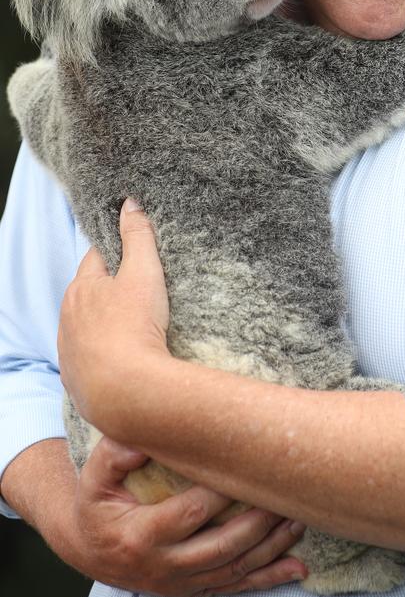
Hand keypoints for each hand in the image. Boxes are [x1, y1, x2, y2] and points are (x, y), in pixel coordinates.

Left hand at [58, 198, 170, 426]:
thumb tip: (130, 204)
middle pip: (91, 294)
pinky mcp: (77, 381)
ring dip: (107, 324)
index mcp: (80, 288)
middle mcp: (67, 318)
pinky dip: (105, 355)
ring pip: (88, 328)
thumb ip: (138, 236)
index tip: (136, 255)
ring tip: (137, 327)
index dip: (118, 252)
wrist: (127, 392)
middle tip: (143, 292)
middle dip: (112, 290)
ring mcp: (70, 352)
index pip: (97, 257)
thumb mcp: (144, 272)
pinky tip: (126, 358)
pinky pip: (91, 360)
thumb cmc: (135, 327)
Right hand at [72, 437, 307, 595]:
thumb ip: (115, 455)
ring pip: (234, 569)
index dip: (219, 493)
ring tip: (298, 520)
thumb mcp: (94, 477)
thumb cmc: (96, 505)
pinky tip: (297, 569)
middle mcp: (164, 565)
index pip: (189, 514)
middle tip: (284, 495)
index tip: (245, 467)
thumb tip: (142, 438)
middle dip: (257, 522)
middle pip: (221, 547)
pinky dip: (268, 578)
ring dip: (270, 548)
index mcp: (141, 536)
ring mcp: (181, 582)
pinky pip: (235, 586)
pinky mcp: (194, 589)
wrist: (90, 551)